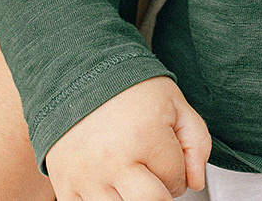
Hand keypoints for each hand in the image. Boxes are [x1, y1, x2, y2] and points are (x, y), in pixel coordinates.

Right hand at [44, 76, 210, 200]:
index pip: (177, 182)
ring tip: (127, 173)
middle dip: (159, 192)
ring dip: (131, 197)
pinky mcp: (65, 184)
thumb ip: (196, 142)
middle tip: (151, 173)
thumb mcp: (173, 102)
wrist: (77, 74)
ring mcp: (87, 176)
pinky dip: (101, 200)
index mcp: (145, 137)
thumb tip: (196, 181)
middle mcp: (114, 160)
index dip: (177, 170)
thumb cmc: (127, 87)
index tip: (163, 153)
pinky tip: (105, 182)